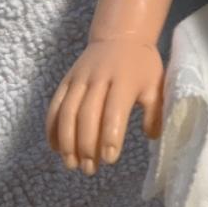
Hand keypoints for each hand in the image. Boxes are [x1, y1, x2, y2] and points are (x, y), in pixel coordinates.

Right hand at [45, 38, 163, 175]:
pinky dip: (52, 128)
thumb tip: (153, 136)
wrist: (121, 37)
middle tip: (89, 169)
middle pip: (87, 115)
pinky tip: (56, 148)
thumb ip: (155, 110)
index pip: (114, 111)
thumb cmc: (141, 66)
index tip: (110, 159)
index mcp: (124, 79)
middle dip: (86, 146)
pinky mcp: (67, 80)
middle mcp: (99, 78)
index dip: (110, 136)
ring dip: (66, 141)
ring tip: (71, 164)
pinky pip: (55, 105)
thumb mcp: (156, 83)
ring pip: (67, 112)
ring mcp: (80, 78)